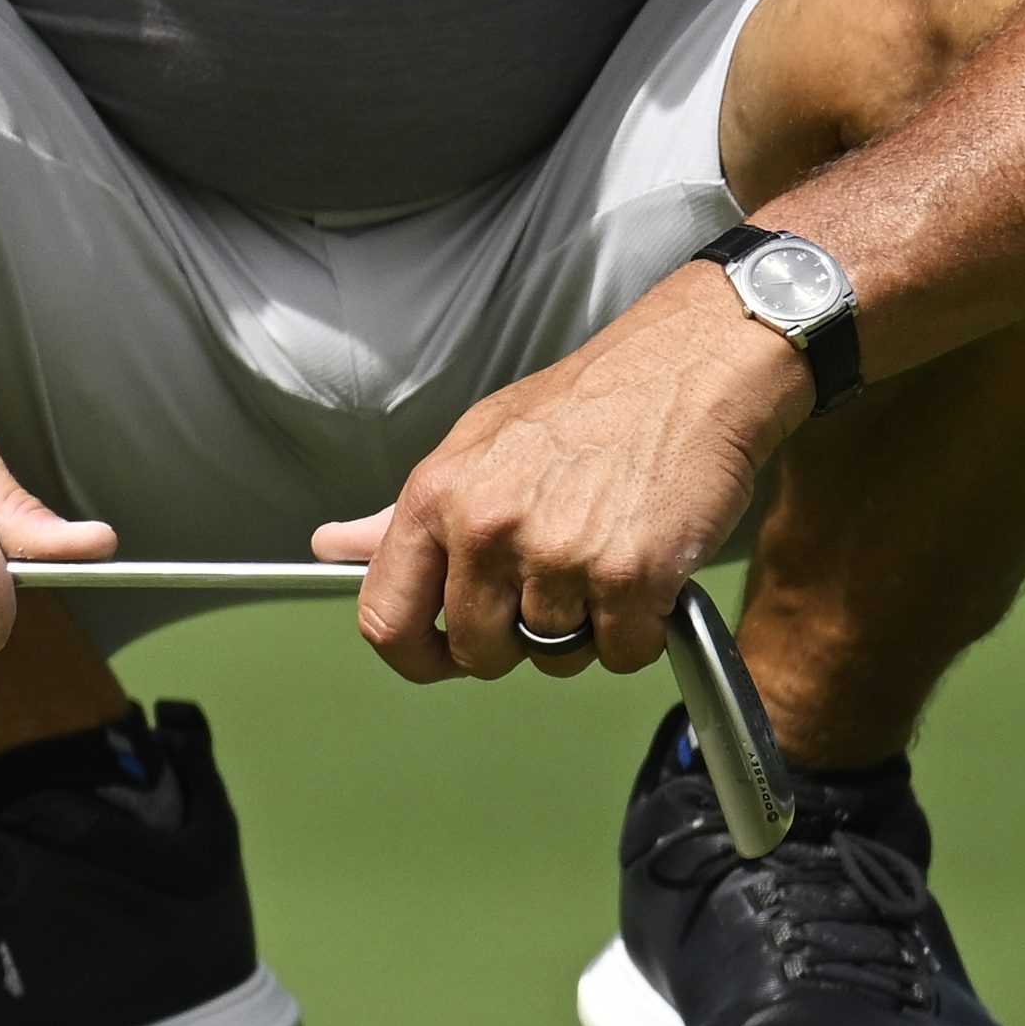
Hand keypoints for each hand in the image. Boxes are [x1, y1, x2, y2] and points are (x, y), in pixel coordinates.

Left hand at [316, 262, 811, 682]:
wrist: (691, 369)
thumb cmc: (589, 404)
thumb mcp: (477, 443)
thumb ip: (404, 513)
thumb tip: (333, 546)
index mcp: (438, 496)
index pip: (387, 619)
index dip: (416, 656)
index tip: (443, 657)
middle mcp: (489, 529)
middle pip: (479, 652)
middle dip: (518, 638)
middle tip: (555, 579)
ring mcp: (559, 556)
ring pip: (556, 655)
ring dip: (586, 627)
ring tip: (605, 553)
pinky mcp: (631, 577)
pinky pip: (621, 654)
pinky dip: (639, 629)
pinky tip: (646, 568)